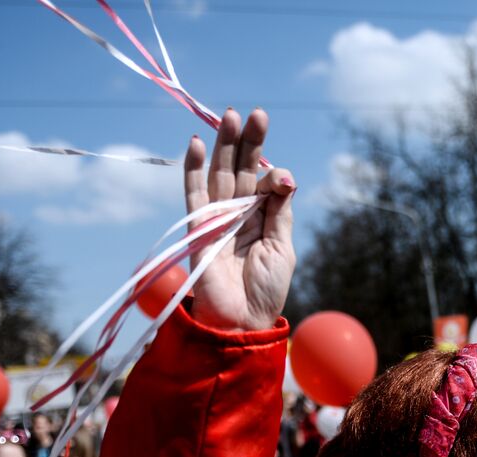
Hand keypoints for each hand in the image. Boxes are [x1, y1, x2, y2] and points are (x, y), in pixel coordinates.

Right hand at [184, 108, 296, 331]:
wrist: (242, 322)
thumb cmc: (266, 291)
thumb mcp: (282, 248)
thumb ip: (280, 212)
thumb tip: (285, 176)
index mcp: (262, 218)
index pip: (266, 182)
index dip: (273, 172)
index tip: (283, 179)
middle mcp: (239, 213)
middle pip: (242, 169)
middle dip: (249, 142)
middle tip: (257, 114)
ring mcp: (217, 218)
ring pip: (220, 174)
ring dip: (224, 145)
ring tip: (230, 116)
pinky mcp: (198, 227)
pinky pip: (192, 193)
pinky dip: (192, 168)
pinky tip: (195, 143)